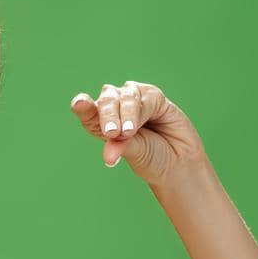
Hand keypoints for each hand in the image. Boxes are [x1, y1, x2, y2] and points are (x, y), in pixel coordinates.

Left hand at [70, 80, 208, 186]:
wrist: (178, 162)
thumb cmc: (150, 159)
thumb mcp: (133, 153)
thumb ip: (121, 145)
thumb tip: (108, 155)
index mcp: (102, 122)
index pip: (89, 112)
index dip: (84, 107)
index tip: (79, 103)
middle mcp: (116, 107)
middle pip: (106, 100)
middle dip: (108, 115)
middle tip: (111, 133)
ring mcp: (135, 99)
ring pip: (125, 96)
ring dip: (126, 114)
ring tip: (127, 133)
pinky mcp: (155, 97)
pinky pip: (146, 98)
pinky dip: (140, 112)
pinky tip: (138, 126)